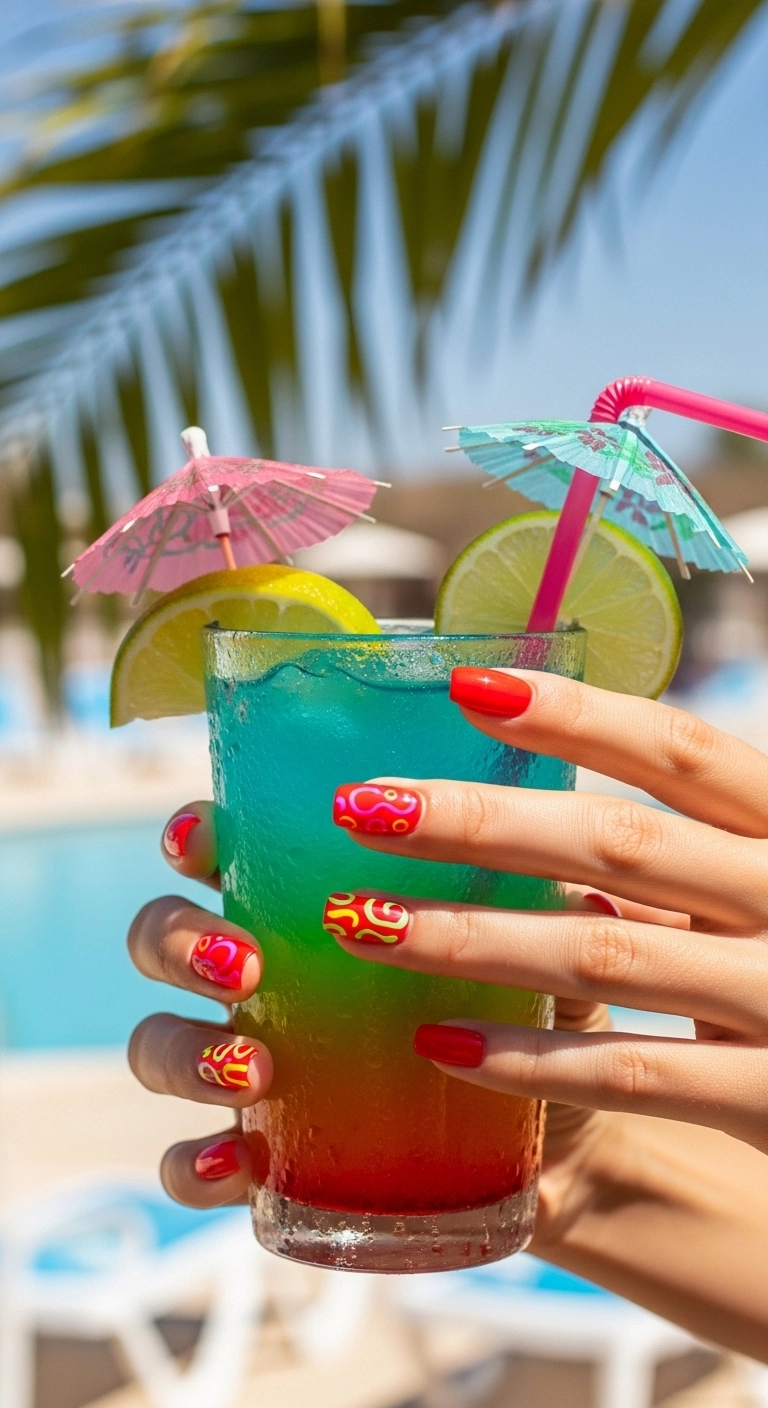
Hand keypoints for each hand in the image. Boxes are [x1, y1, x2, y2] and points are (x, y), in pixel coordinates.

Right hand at [126, 798, 620, 1210]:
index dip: (191, 836)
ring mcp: (250, 1064)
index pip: (222, 851)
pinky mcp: (267, 1153)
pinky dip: (194, 1161)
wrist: (567, 1142)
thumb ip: (546, 904)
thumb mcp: (548, 947)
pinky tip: (238, 1160)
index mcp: (310, 900)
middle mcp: (263, 975)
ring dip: (184, 1051)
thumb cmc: (544, 1011)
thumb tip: (575, 866)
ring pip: (156, 1043)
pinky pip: (189, 1159)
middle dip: (180, 943)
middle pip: (161, 936)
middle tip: (244, 965)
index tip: (202, 839)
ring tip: (254, 1070)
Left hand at [329, 668, 767, 1162]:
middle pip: (618, 841)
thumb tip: (528, 818)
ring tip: (363, 922)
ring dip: (470, 936)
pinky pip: (632, 1072)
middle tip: (361, 808)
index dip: (576, 713)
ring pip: (603, 951)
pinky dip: (531, 1059)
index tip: (464, 687)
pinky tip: (439, 1044)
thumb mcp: (766, 891)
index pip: (680, 751)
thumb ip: (682, 862)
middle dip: (479, 822)